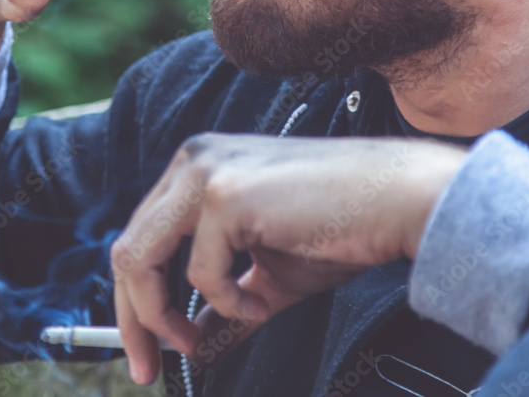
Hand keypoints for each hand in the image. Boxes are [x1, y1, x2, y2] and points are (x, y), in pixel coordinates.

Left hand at [111, 134, 466, 384]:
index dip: (135, 299)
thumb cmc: (342, 230)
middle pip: (127, 249)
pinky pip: (201, 272)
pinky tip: (260, 302)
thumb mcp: (268, 272)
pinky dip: (227, 303)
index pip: (140, 237)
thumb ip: (224, 300)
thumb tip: (192, 342)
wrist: (401, 200)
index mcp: (196, 168)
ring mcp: (205, 172)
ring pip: (140, 259)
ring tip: (194, 344)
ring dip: (160, 316)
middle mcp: (191, 160)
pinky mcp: (226, 194)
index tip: (145, 349)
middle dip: (132, 318)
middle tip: (146, 368)